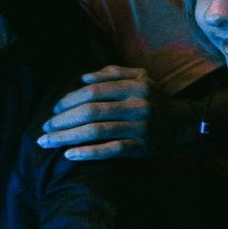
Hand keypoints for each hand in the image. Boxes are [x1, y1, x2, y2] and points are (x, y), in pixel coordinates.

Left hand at [40, 65, 158, 159]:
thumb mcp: (141, 77)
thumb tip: (82, 78)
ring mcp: (139, 128)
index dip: (69, 99)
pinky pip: (111, 150)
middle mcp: (138, 106)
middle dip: (63, 120)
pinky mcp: (141, 147)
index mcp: (135, 86)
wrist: (183, 123)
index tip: (54, 109)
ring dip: (67, 137)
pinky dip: (88, 153)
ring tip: (47, 142)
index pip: (94, 91)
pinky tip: (70, 154)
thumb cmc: (154, 98)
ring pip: (97, 131)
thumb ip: (113, 73)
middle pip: (91, 111)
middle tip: (45, 127)